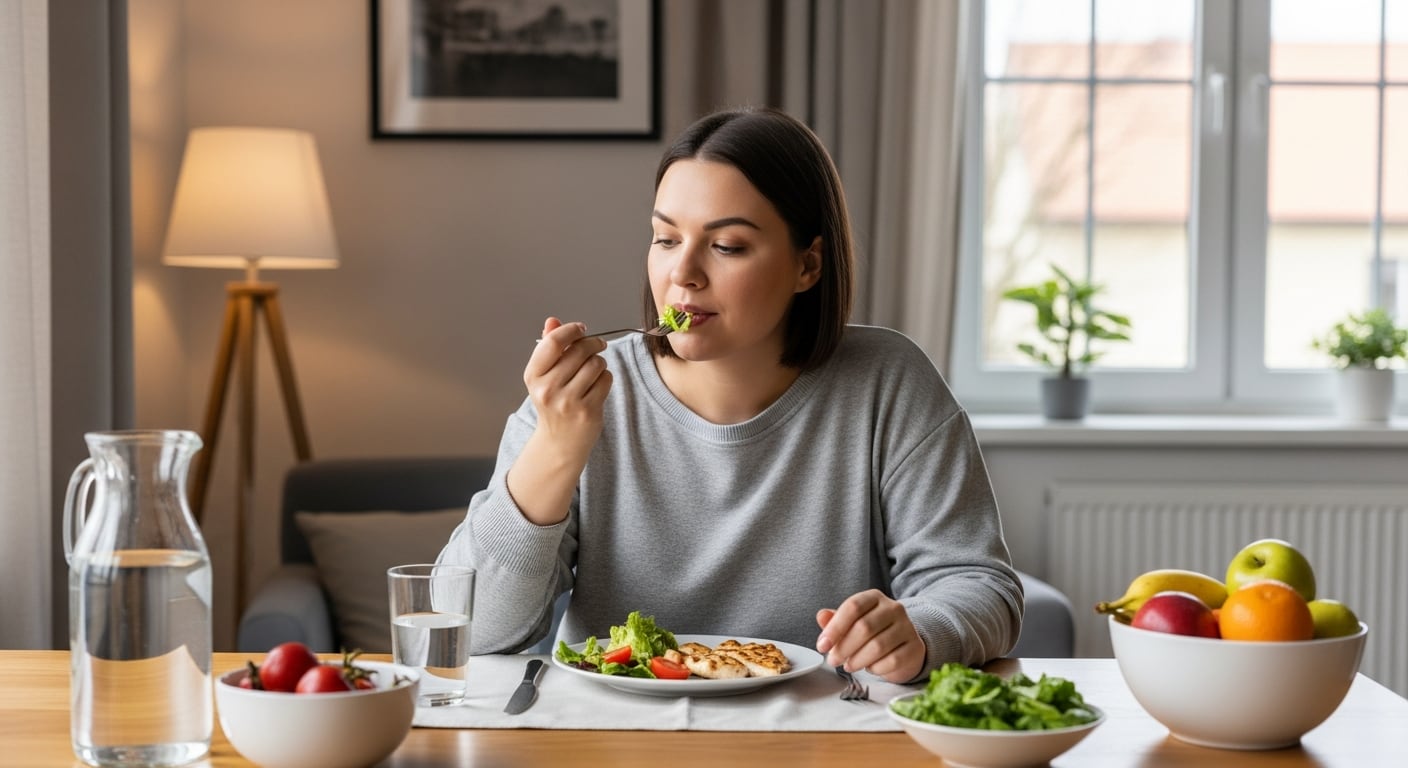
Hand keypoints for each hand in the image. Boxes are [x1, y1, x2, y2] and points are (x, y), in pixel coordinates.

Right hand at [508, 318, 610, 525]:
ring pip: (595, 364)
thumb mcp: (544, 376)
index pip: (553, 342)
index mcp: (533, 376)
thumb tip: (553, 321)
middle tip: (597, 345)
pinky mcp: (588, 411)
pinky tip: (597, 385)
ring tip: (594, 370)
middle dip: (592, 344)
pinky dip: (605, 378)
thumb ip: (549, 347)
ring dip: (599, 362)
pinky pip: (606, 380)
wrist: (559, 443)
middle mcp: (547, 389)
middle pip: (579, 350)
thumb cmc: (553, 403)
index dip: (571, 330)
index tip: (582, 329)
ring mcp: (568, 402)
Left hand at [815, 590, 925, 682]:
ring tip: (848, 666)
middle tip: (833, 660)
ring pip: (878, 646)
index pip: (853, 607)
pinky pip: (892, 661)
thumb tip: (821, 616)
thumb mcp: (851, 623)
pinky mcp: (915, 647)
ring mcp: (907, 627)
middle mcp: (893, 608)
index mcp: (874, 597)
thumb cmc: (873, 633)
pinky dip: (876, 668)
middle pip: (864, 627)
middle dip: (844, 648)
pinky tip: (869, 668)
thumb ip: (835, 620)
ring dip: (857, 660)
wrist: (903, 644)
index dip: (834, 628)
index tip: (822, 645)